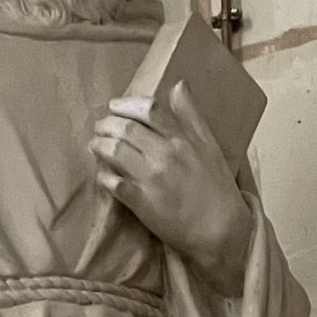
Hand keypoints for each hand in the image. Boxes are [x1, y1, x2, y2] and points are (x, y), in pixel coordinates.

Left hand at [91, 82, 254, 295]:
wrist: (221, 231)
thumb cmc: (217, 188)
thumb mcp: (210, 145)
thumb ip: (192, 116)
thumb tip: (179, 85)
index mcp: (183, 139)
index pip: (149, 109)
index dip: (126, 104)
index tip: (114, 106)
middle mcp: (166, 154)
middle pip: (126, 128)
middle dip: (106, 124)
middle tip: (100, 127)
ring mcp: (152, 179)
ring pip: (115, 152)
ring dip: (100, 146)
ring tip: (95, 146)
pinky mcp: (143, 203)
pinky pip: (113, 183)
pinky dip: (103, 176)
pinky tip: (102, 175)